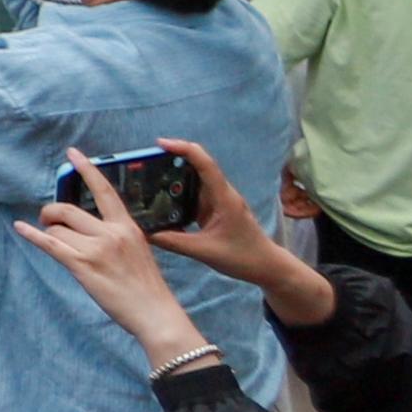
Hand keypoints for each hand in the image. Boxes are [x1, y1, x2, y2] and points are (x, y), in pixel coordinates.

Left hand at [16, 156, 212, 368]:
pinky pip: (50, 244)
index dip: (87, 169)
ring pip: (58, 229)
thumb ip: (116, 234)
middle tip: (48, 220)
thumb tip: (89, 227)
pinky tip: (20, 227)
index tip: (73, 153)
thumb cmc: (147, 287)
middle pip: (68, 210)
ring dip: (50, 233)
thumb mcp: (138, 250)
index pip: (104, 191)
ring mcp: (96, 249)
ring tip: (52, 240)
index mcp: (127, 226)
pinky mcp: (83, 266)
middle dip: (52, 213)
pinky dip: (32, 235)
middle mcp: (111, 233)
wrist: (155, 313)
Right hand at [124, 135, 291, 288]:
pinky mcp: (216, 210)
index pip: (204, 163)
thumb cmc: (243, 257)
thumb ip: (174, 242)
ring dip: (173, 177)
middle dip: (171, 160)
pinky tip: (162, 202)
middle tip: (144, 165)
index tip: (159, 144)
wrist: (267, 267)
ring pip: (194, 180)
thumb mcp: (205, 252)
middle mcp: (221, 193)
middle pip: (196, 166)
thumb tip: (144, 233)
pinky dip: (178, 194)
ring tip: (147, 180)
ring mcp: (219, 201)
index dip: (182, 148)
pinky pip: (194, 195)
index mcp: (223, 197)